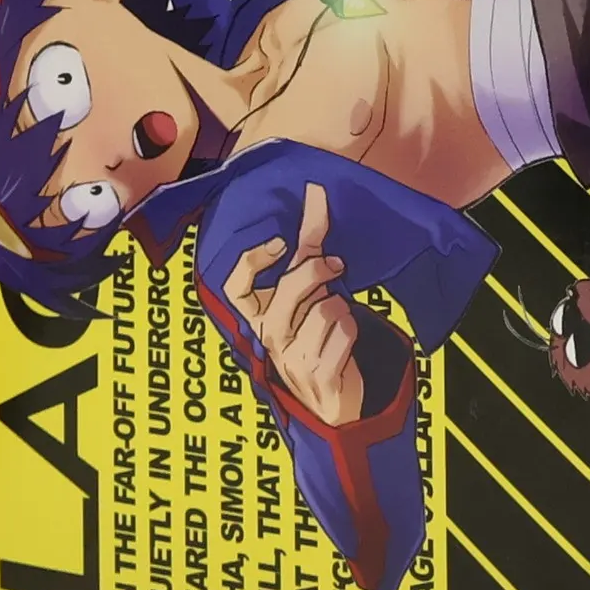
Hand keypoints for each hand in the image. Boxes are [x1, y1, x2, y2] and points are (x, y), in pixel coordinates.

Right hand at [222, 183, 362, 427]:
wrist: (334, 398)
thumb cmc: (317, 334)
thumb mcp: (308, 289)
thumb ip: (309, 243)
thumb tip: (316, 191)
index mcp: (259, 316)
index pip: (236, 288)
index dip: (252, 262)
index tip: (279, 243)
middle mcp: (268, 336)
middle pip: (290, 288)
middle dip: (319, 272)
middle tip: (337, 267)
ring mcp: (291, 359)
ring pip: (324, 309)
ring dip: (341, 307)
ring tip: (338, 318)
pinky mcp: (319, 375)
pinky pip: (343, 330)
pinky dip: (353, 328)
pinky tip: (346, 340)